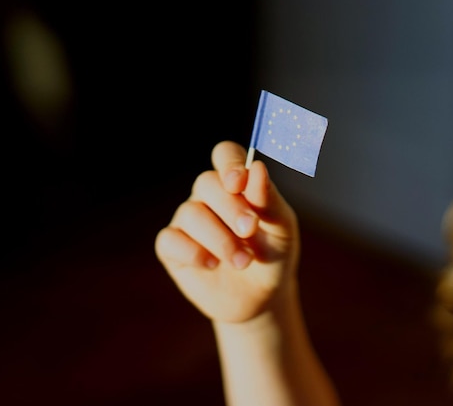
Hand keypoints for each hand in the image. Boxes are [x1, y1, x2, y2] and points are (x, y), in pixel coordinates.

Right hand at [155, 141, 299, 322]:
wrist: (262, 297)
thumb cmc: (274, 255)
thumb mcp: (282, 228)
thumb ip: (269, 199)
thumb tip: (257, 168)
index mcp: (237, 183)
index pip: (226, 155)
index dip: (229, 164)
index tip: (239, 182)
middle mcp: (209, 196)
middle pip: (206, 183)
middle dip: (230, 207)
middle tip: (250, 230)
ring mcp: (188, 220)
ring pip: (190, 213)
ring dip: (219, 238)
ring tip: (243, 261)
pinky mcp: (172, 247)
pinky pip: (170, 239)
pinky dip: (193, 252)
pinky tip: (212, 265)